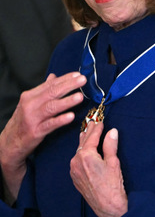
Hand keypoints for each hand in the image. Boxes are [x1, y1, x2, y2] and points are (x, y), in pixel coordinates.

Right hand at [0, 73, 85, 200]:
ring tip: (79, 97)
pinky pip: (50, 125)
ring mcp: (33, 118)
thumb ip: (43, 89)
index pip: (50, 84)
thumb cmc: (23, 120)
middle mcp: (30, 105)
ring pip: (51, 107)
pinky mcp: (36, 131)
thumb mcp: (30, 103)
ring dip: (66, 101)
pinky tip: (71, 116)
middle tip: (82, 80)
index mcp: (30, 96)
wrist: (10, 141)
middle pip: (52, 93)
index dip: (65, 79)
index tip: (78, 75)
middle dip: (68, 85)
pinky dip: (60, 120)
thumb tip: (54, 77)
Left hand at [70, 122, 126, 216]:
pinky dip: (82, 152)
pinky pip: (77, 160)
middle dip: (89, 132)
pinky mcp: (75, 177)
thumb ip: (110, 145)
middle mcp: (76, 162)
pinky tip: (85, 150)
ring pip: (79, 151)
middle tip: (93, 122)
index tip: (100, 120)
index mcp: (86, 156)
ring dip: (84, 142)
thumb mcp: (114, 162)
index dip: (97, 128)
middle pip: (83, 143)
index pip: (91, 137)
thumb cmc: (112, 185)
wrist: (106, 205)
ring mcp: (74, 170)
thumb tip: (111, 132)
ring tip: (87, 133)